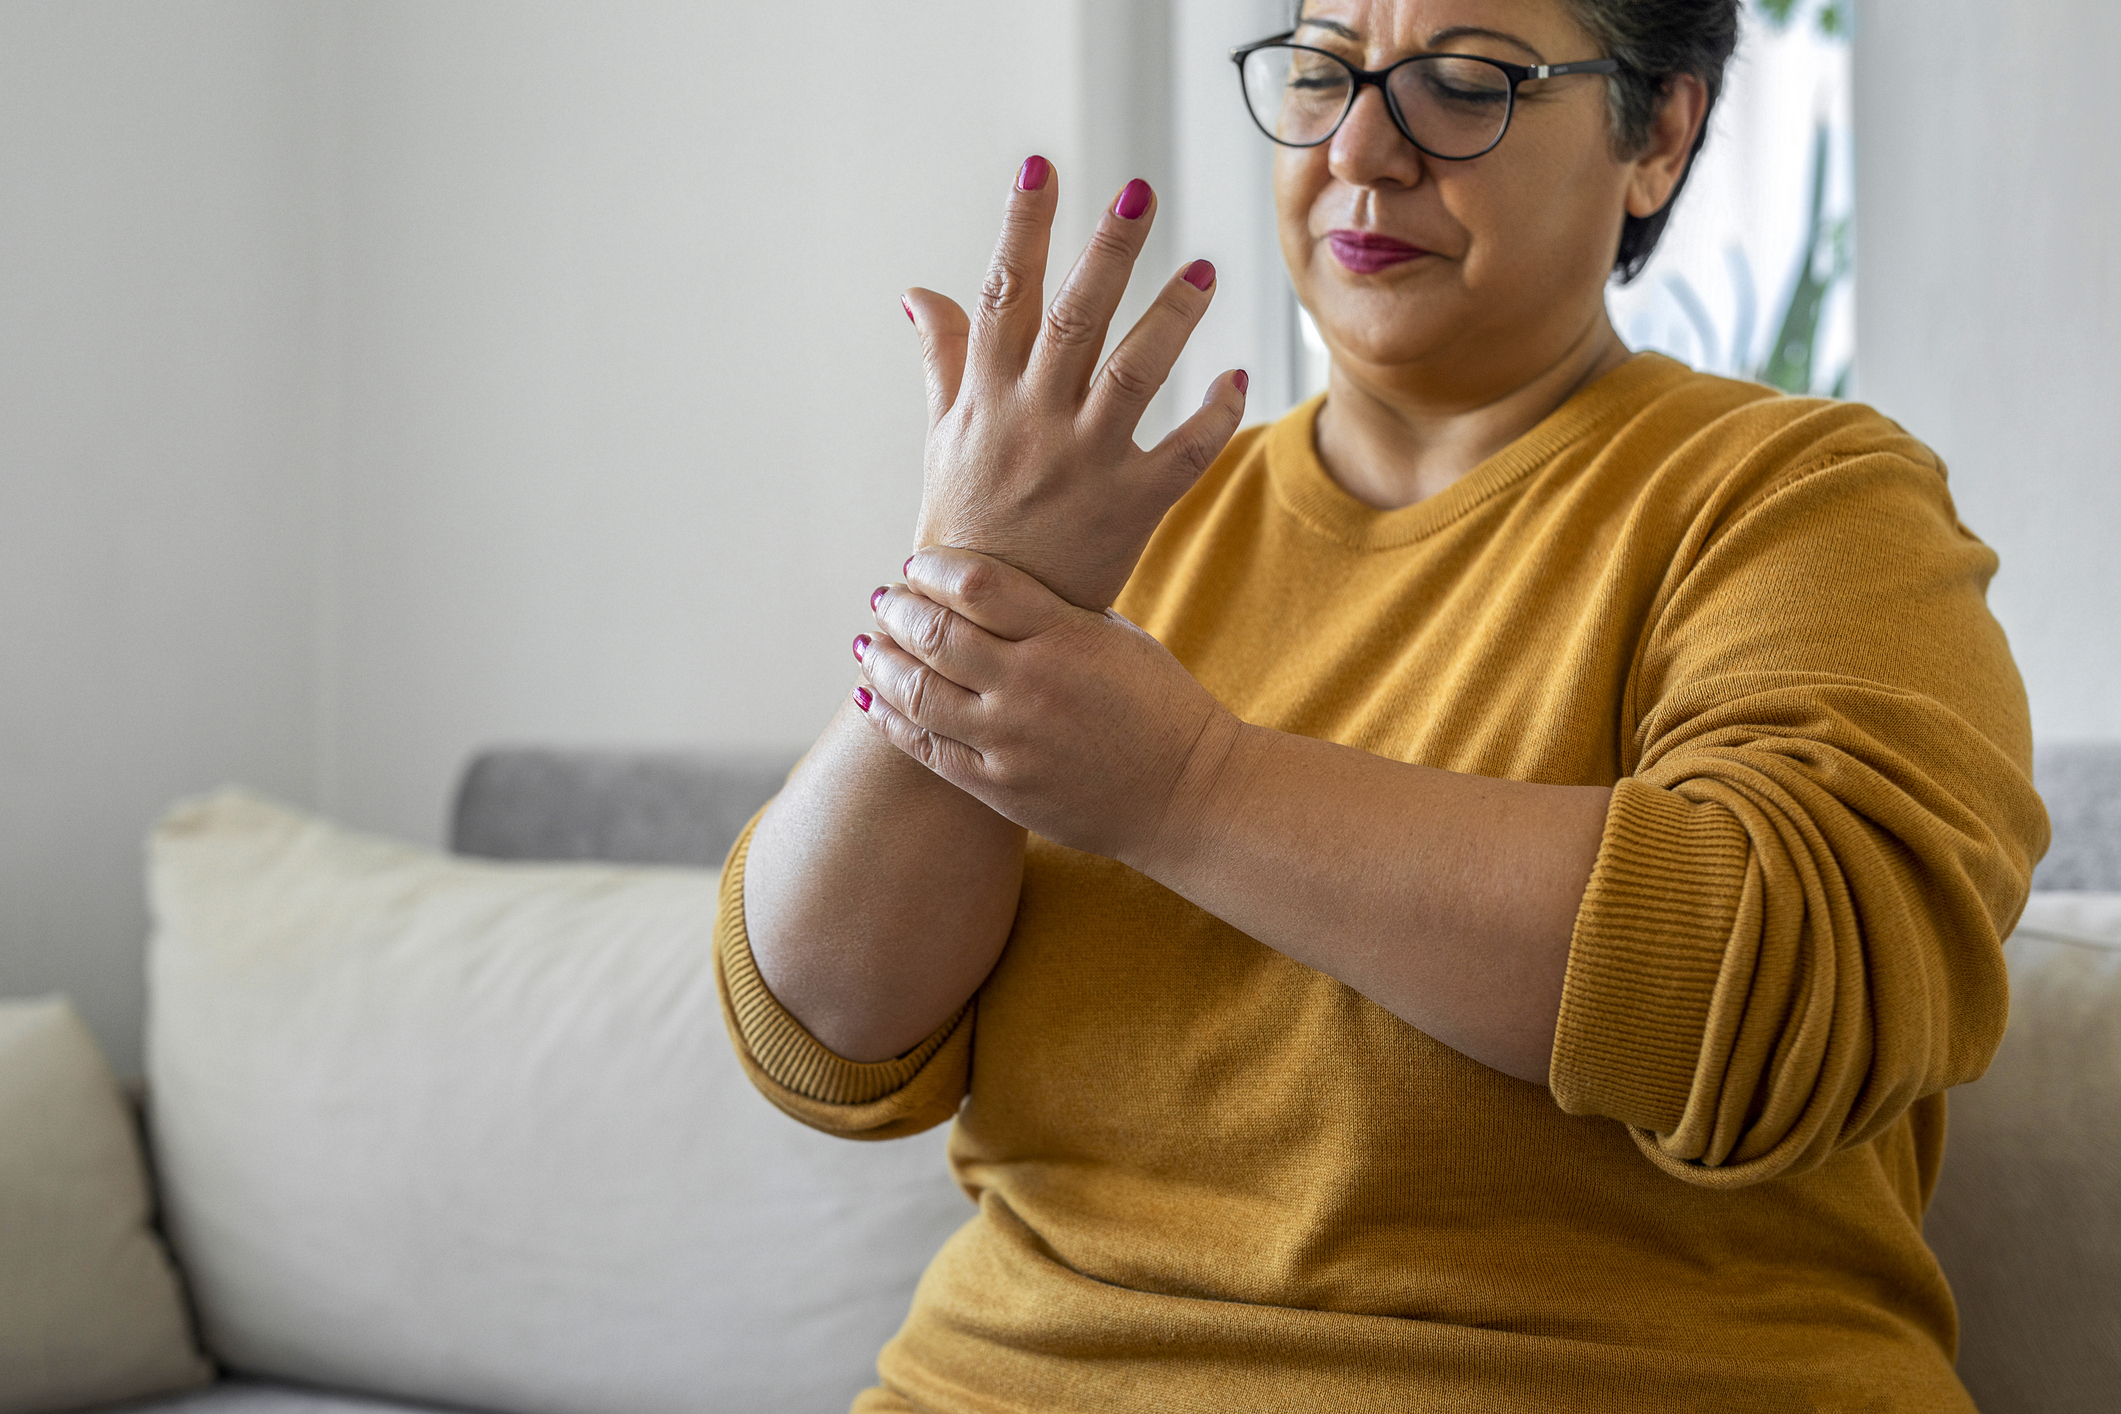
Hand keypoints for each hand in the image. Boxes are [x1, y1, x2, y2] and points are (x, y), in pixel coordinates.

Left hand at [853, 547, 1241, 864]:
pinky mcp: (999, 787)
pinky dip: (889, 717)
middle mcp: (1031, 685)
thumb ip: (1051, 610)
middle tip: (886, 598)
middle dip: (899, 608)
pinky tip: (870, 694)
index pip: (978, 584)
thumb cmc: (1157, 706)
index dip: (934, 568)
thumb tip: (983, 584)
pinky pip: (926, 747)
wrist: (1187, 794)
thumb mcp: (1116, 637)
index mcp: (1066, 636)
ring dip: (882, 660)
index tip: (918, 563)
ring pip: (918, 691)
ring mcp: (1010, 741)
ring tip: (870, 642)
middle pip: (936, 633)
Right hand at [903, 157, 1248, 610]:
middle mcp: (1032, 420)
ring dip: (1172, 318)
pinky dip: (1213, 416)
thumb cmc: (963, 525)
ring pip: (1133, 373)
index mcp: (986, 396)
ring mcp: (1081, 463)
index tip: (1040, 167)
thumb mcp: (943, 439)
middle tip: (1138, 191)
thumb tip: (918, 291)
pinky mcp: (1127, 507)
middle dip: (1105, 251)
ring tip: (1205, 269)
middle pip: (1073, 317)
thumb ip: (943, 360)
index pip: (1002, 293)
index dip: (1022, 227)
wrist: (978, 626)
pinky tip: (1238, 377)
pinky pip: (1181, 454)